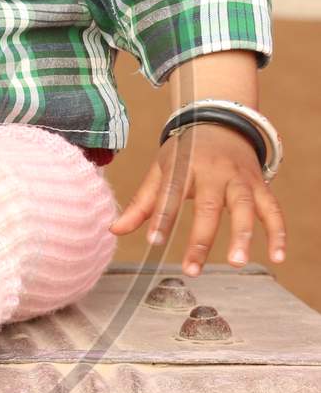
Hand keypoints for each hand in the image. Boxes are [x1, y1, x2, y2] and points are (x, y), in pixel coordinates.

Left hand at [108, 122, 286, 275]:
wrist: (222, 122)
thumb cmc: (186, 152)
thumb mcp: (161, 169)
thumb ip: (142, 203)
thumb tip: (114, 230)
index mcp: (185, 166)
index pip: (171, 193)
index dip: (162, 216)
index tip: (154, 241)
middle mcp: (215, 172)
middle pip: (210, 206)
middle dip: (201, 239)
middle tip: (192, 270)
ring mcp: (241, 178)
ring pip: (245, 207)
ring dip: (243, 235)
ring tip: (237, 263)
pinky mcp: (261, 185)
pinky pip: (273, 209)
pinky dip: (278, 232)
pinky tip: (277, 257)